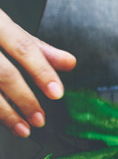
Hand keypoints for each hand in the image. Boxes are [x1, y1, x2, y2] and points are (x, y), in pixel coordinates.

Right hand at [0, 9, 75, 136]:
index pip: (23, 47)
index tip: (57, 93)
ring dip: (5, 113)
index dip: (42, 71)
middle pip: (3, 73)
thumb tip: (70, 63)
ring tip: (23, 129)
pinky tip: (3, 122)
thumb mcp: (8, 29)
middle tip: (40, 119)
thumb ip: (38, 48)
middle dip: (24, 99)